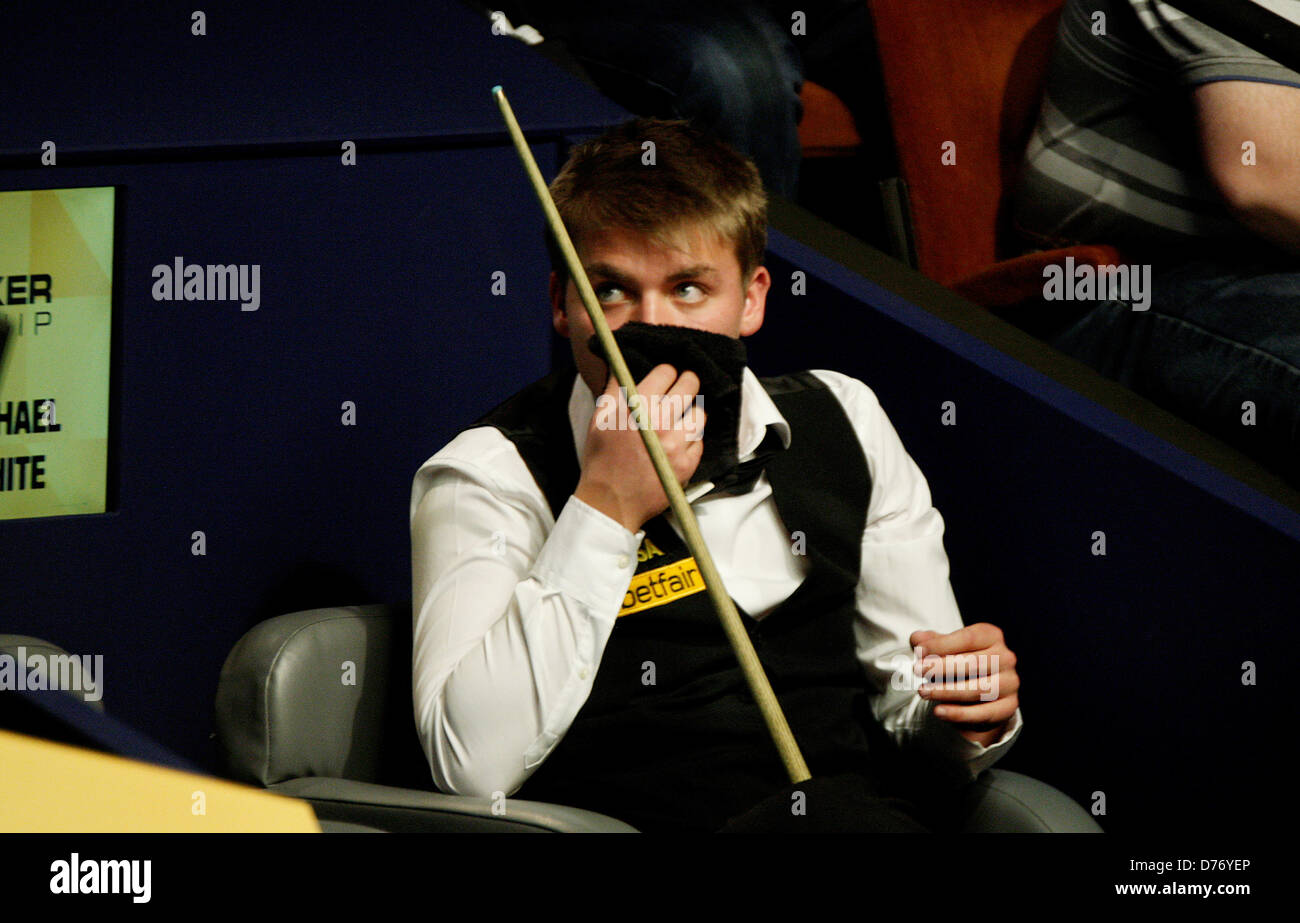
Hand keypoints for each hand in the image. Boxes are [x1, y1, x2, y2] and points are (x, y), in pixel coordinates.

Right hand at [574, 364, 705, 531]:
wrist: (609, 502)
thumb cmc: (602, 460)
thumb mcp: (598, 421)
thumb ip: (612, 390)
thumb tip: (621, 367)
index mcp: (636, 408)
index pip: (666, 372)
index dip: (668, 373)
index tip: (668, 378)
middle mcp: (658, 423)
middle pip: (689, 386)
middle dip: (687, 384)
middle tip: (684, 388)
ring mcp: (675, 445)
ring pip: (700, 414)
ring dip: (692, 414)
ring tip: (682, 420)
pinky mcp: (687, 465)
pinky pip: (700, 441)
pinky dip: (692, 441)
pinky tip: (678, 444)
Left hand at [909, 624, 1018, 747]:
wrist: (979, 695)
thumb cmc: (958, 663)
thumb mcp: (944, 649)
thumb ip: (930, 643)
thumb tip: (917, 638)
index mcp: (992, 636)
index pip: (968, 638)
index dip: (941, 644)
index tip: (918, 651)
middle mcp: (1006, 658)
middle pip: (973, 664)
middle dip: (941, 667)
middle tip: (916, 670)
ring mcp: (1010, 683)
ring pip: (978, 689)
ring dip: (946, 691)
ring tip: (922, 691)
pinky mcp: (1008, 707)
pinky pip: (984, 713)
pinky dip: (959, 714)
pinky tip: (939, 711)